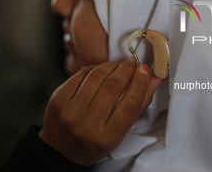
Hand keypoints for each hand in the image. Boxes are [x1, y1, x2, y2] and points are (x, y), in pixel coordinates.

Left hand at [39, 58, 160, 165]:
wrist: (61, 148)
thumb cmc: (94, 141)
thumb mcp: (119, 131)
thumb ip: (138, 104)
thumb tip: (153, 79)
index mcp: (107, 137)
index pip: (130, 104)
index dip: (140, 83)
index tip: (145, 70)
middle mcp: (87, 125)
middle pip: (113, 87)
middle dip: (126, 70)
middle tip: (133, 63)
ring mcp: (70, 111)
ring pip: (97, 76)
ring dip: (111, 66)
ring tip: (118, 66)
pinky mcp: (58, 98)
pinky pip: (81, 74)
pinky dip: (95, 67)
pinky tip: (101, 70)